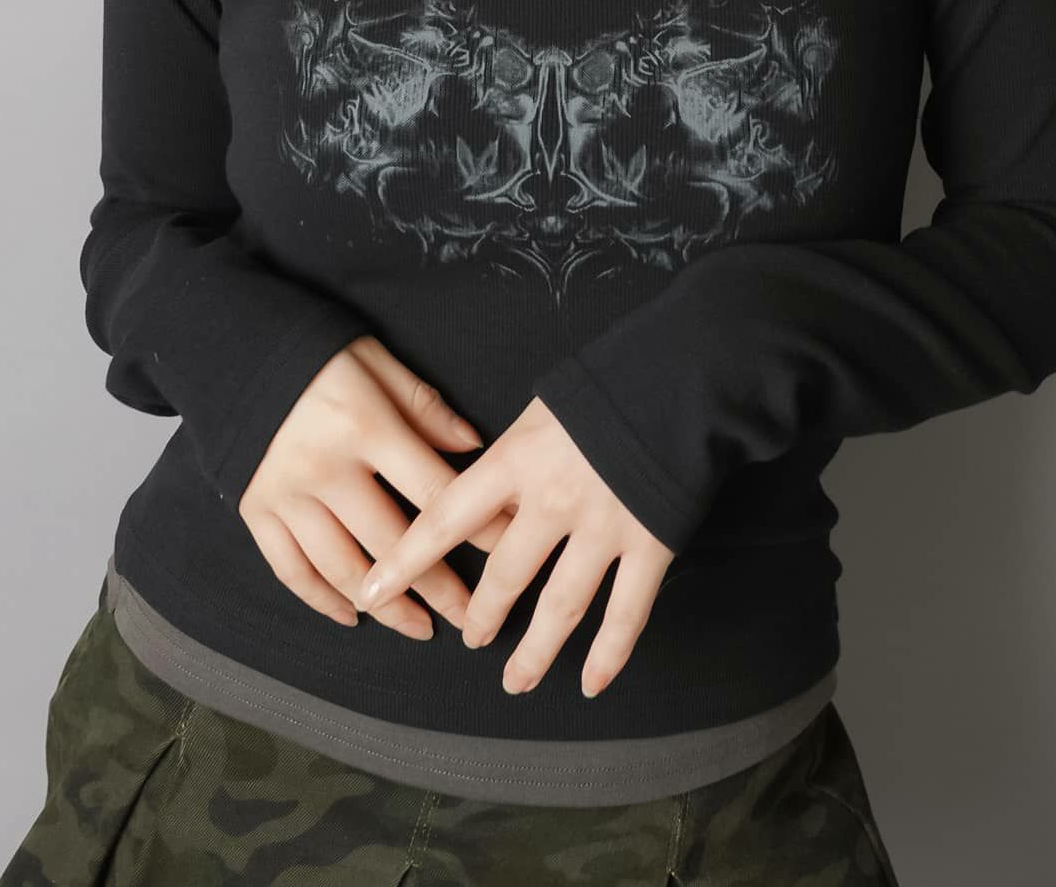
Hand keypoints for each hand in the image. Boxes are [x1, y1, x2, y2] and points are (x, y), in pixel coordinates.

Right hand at [237, 335, 512, 640]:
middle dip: (438, 586)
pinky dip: (321, 600)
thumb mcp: (378, 363)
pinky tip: (352, 614)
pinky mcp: (255, 511)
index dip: (476, 525)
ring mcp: (286, 496)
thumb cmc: (319, 356)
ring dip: (385, 606)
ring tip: (420, 627)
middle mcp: (325, 469)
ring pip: (342, 568)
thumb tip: (474, 446)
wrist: (235, 350)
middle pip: (392, 543)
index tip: (509, 550)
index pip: (433, 491)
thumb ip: (425, 407)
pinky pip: (290, 570)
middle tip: (471, 616)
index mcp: (365, 427)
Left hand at [354, 395, 676, 698]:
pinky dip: (609, 654)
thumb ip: (514, 454)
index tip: (372, 590)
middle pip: (503, 574)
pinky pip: (626, 613)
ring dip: (535, 650)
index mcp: (517, 460)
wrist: (683, 373)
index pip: (445, 517)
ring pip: (560, 606)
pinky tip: (591, 682)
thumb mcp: (543, 406)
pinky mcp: (651, 543)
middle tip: (471, 636)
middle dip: (482, 612)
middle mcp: (552, 501)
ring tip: (515, 679)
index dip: (405, 558)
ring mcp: (603, 527)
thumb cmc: (609, 380)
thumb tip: (488, 492)